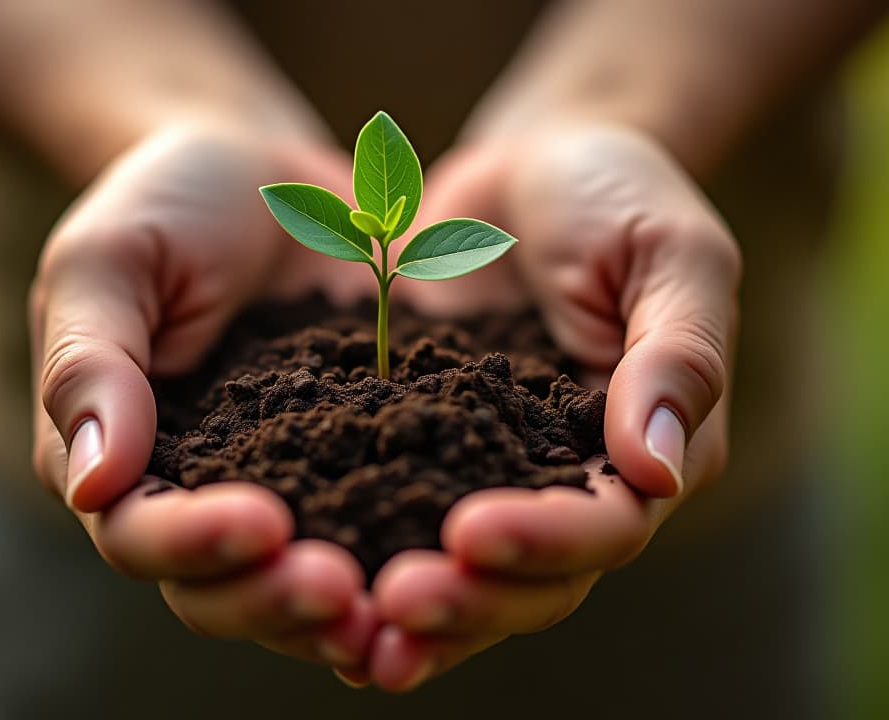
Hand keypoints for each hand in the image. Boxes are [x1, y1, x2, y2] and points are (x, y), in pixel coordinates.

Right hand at [28, 121, 377, 667]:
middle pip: (223, 587)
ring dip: (347, 608)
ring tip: (404, 607)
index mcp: (126, 457)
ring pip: (303, 578)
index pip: (140, 532)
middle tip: (344, 594)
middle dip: (277, 599)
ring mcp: (289, 485)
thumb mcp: (108, 261)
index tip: (260, 525)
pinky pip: (383, 523)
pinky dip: (412, 555)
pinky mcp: (361, 462)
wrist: (268, 175)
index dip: (193, 543)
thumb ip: (90, 365)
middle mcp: (203, 492)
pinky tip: (464, 565)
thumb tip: (95, 486)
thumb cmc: (168, 204)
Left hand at [371, 124, 740, 689]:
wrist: (528, 168)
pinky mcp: (425, 447)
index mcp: (644, 448)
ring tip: (349, 632)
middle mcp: (569, 481)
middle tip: (396, 603)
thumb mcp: (667, 254)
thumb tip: (655, 471)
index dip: (546, 540)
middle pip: (532, 577)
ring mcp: (492, 472)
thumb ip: (676, 356)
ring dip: (414, 610)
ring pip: (463, 570)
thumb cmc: (614, 195)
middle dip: (470, 598)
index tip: (472, 531)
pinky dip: (363, 554)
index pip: (607, 524)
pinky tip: (308, 583)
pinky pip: (396, 513)